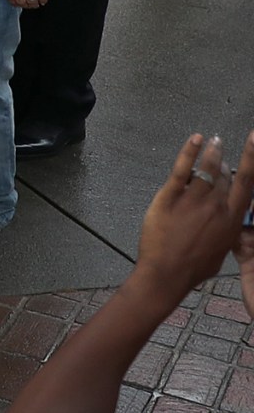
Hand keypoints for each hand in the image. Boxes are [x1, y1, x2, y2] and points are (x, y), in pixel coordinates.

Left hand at [140, 132, 253, 299]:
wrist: (167, 273)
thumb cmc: (194, 267)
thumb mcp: (222, 249)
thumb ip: (227, 231)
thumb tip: (230, 222)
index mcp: (232, 219)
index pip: (246, 183)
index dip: (251, 160)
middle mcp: (217, 206)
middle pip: (225, 176)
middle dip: (224, 161)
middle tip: (221, 152)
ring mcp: (193, 200)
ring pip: (207, 168)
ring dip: (212, 152)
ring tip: (213, 140)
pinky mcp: (170, 197)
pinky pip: (182, 169)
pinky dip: (189, 151)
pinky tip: (194, 139)